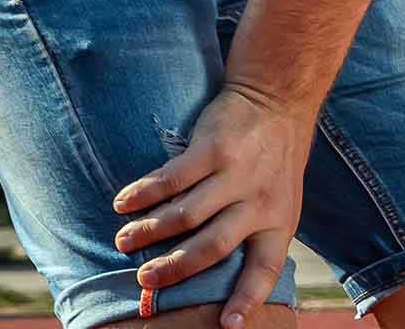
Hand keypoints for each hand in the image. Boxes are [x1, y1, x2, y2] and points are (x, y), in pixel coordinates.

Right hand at [112, 83, 309, 328]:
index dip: (246, 299)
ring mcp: (238, 173)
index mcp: (280, 220)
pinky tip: (123, 203)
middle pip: (212, 248)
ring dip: (148, 232)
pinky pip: (172, 179)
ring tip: (124, 240)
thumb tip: (216, 278)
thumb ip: (255, 232)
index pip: (265, 268)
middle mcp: (260, 201)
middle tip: (144, 280)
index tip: (227, 327)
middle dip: (174, 269)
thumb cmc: (273, 160)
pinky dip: (143, 194)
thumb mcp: (281, 199)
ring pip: (185, 215)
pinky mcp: (215, 148)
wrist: (278, 99)